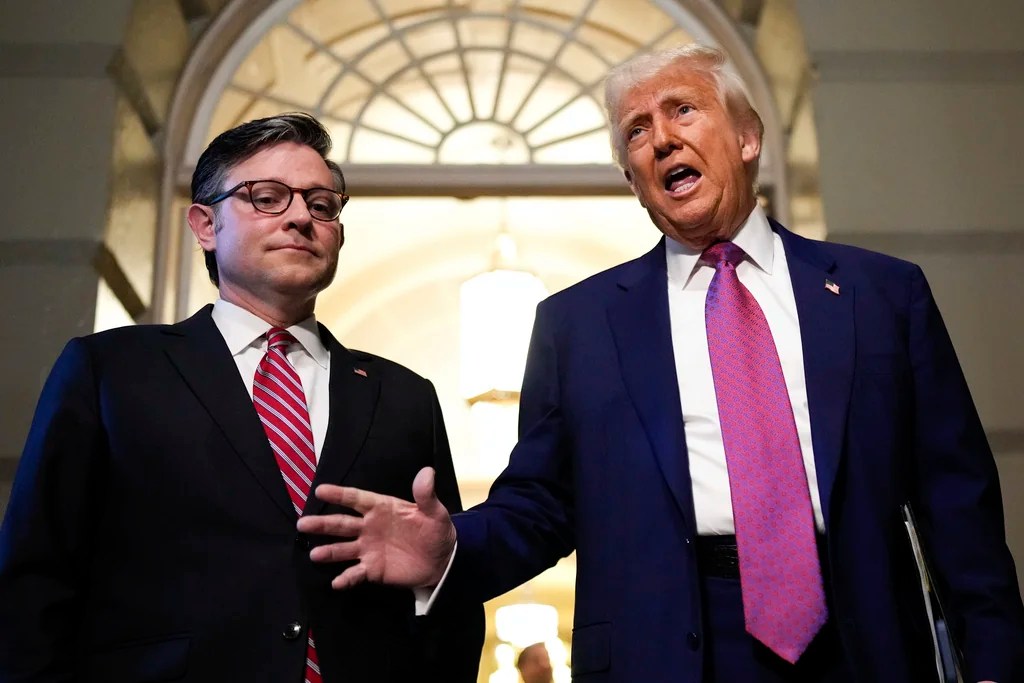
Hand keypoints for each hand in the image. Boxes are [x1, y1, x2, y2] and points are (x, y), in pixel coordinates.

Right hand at [296, 467, 455, 589]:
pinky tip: (336, 582)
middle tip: (303, 523)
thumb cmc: (435, 531)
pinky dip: (346, 578)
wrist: (442, 561)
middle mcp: (369, 527)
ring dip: (328, 551)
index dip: (339, 494)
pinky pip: (356, 573)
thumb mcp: (434, 512)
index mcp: (381, 508)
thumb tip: (427, 472)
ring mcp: (368, 549)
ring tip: (314, 555)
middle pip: (342, 524)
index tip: (320, 490)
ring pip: (343, 549)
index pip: (356, 499)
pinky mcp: (373, 569)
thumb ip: (426, 495)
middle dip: (322, 524)